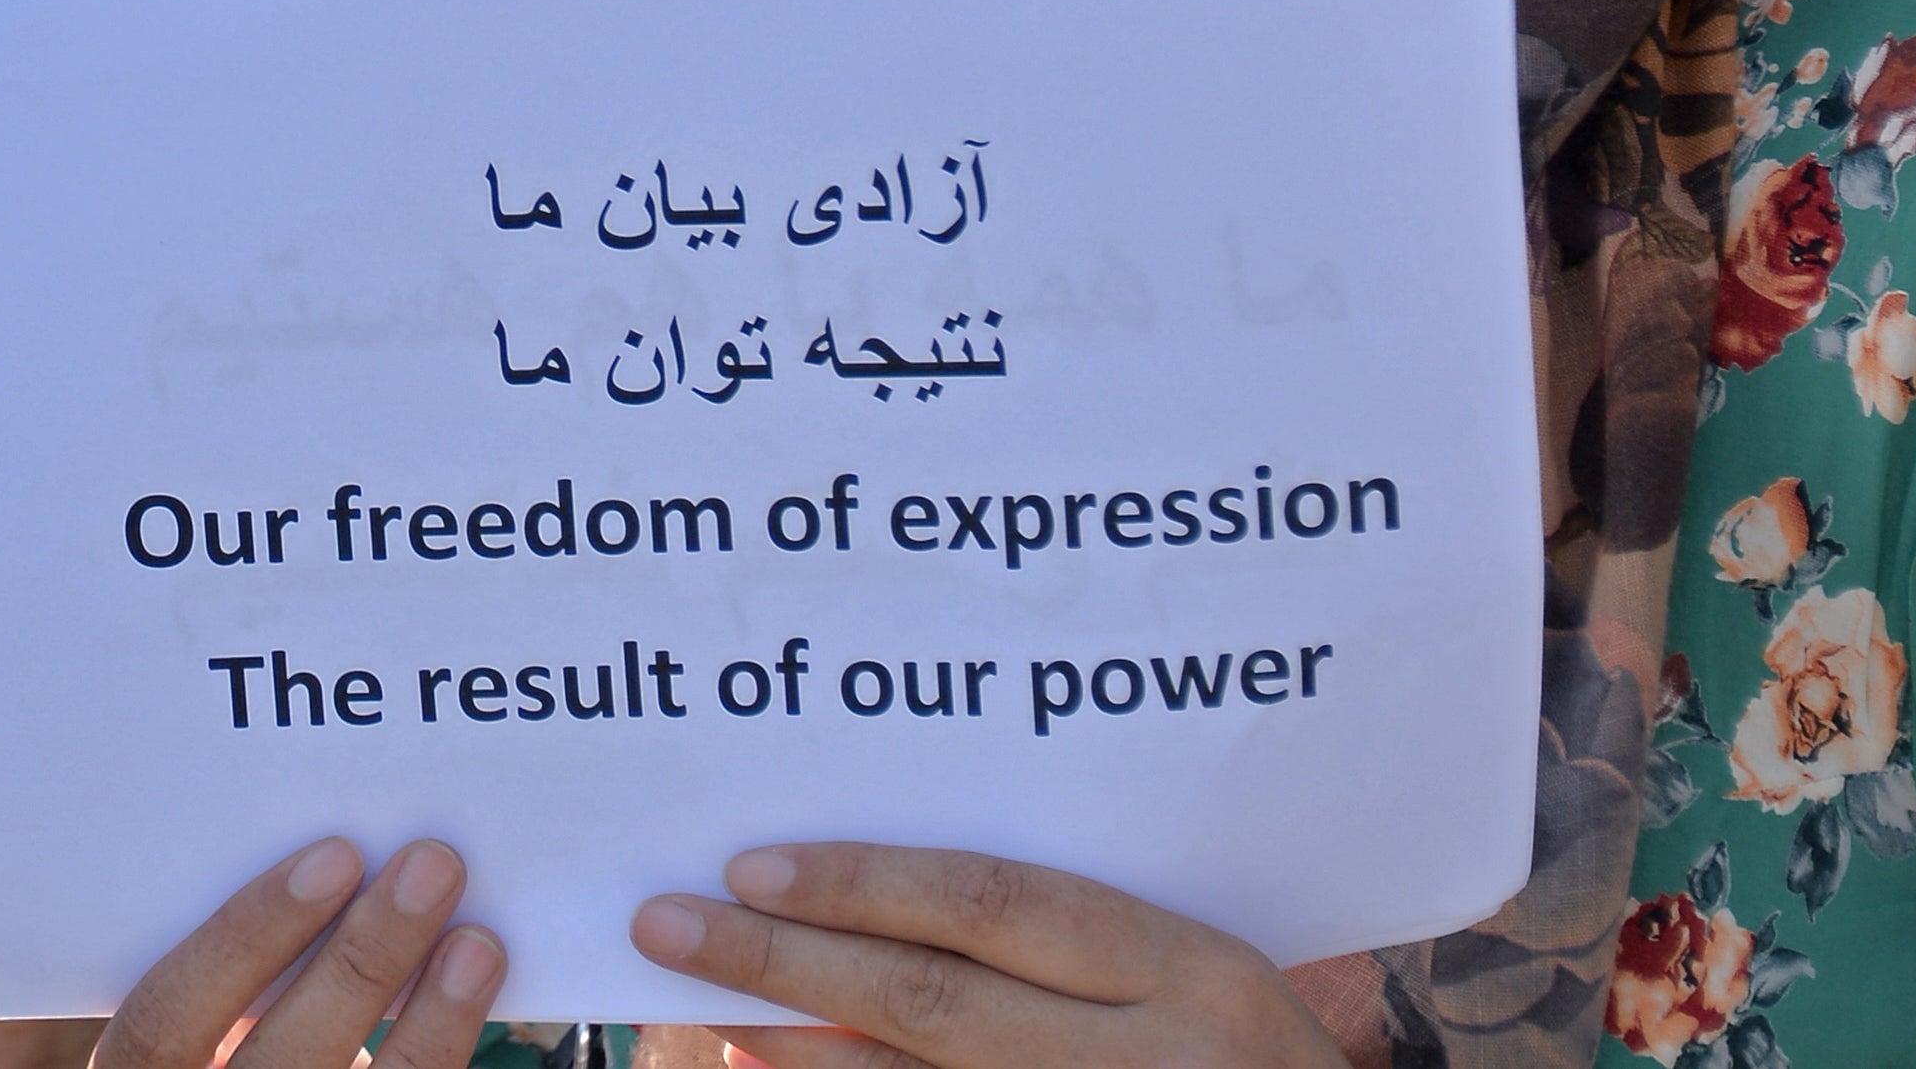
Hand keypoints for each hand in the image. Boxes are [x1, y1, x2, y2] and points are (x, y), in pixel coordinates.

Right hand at [95, 838, 503, 1068]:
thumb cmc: (229, 1049)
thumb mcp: (202, 1023)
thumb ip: (240, 976)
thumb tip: (346, 870)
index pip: (166, 1018)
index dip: (247, 934)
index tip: (337, 856)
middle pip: (279, 1062)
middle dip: (364, 959)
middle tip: (431, 867)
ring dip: (430, 1023)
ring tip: (477, 943)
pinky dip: (442, 1057)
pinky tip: (471, 1005)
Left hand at [629, 844, 1344, 1068]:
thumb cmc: (1250, 1053)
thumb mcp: (1196, 977)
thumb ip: (1064, 934)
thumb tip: (877, 892)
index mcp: (1192, 968)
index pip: (997, 906)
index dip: (865, 883)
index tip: (750, 865)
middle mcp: (1152, 1057)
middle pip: (933, 1001)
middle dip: (786, 962)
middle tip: (666, 925)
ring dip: (795, 1050)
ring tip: (700, 1007)